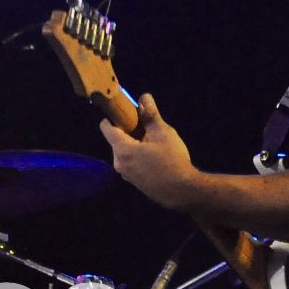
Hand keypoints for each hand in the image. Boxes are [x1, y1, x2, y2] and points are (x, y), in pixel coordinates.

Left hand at [98, 93, 198, 211]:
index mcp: (122, 149)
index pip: (106, 127)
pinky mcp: (133, 182)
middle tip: (147, 129)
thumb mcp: (163, 133)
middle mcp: (118, 163)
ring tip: (154, 144)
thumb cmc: (172, 160)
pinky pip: (130, 162)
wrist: (183, 191)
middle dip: (128, 131)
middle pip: (116, 139)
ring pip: (124, 151)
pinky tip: (155, 157)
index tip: (125, 112)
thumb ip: (150, 115)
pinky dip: (138, 156)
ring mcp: (125, 174)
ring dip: (134, 144)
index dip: (113, 116)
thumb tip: (144, 97)